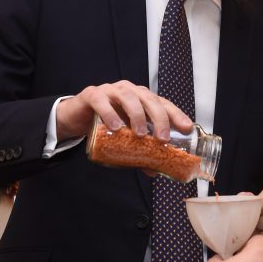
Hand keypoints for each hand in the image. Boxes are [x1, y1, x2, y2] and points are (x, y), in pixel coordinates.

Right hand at [55, 80, 192, 140]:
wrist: (76, 117)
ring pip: (129, 96)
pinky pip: (102, 101)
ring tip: (140, 134)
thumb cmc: (105, 124)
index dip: (176, 114)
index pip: (162, 103)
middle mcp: (129, 91)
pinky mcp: (92, 95)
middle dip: (159, 118)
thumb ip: (138, 150)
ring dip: (137, 115)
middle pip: (149, 99)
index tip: (186, 128)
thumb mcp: (124, 138)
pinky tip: (115, 127)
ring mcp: (110, 91)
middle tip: (163, 138)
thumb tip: (154, 171)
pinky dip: (110, 113)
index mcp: (140, 98)